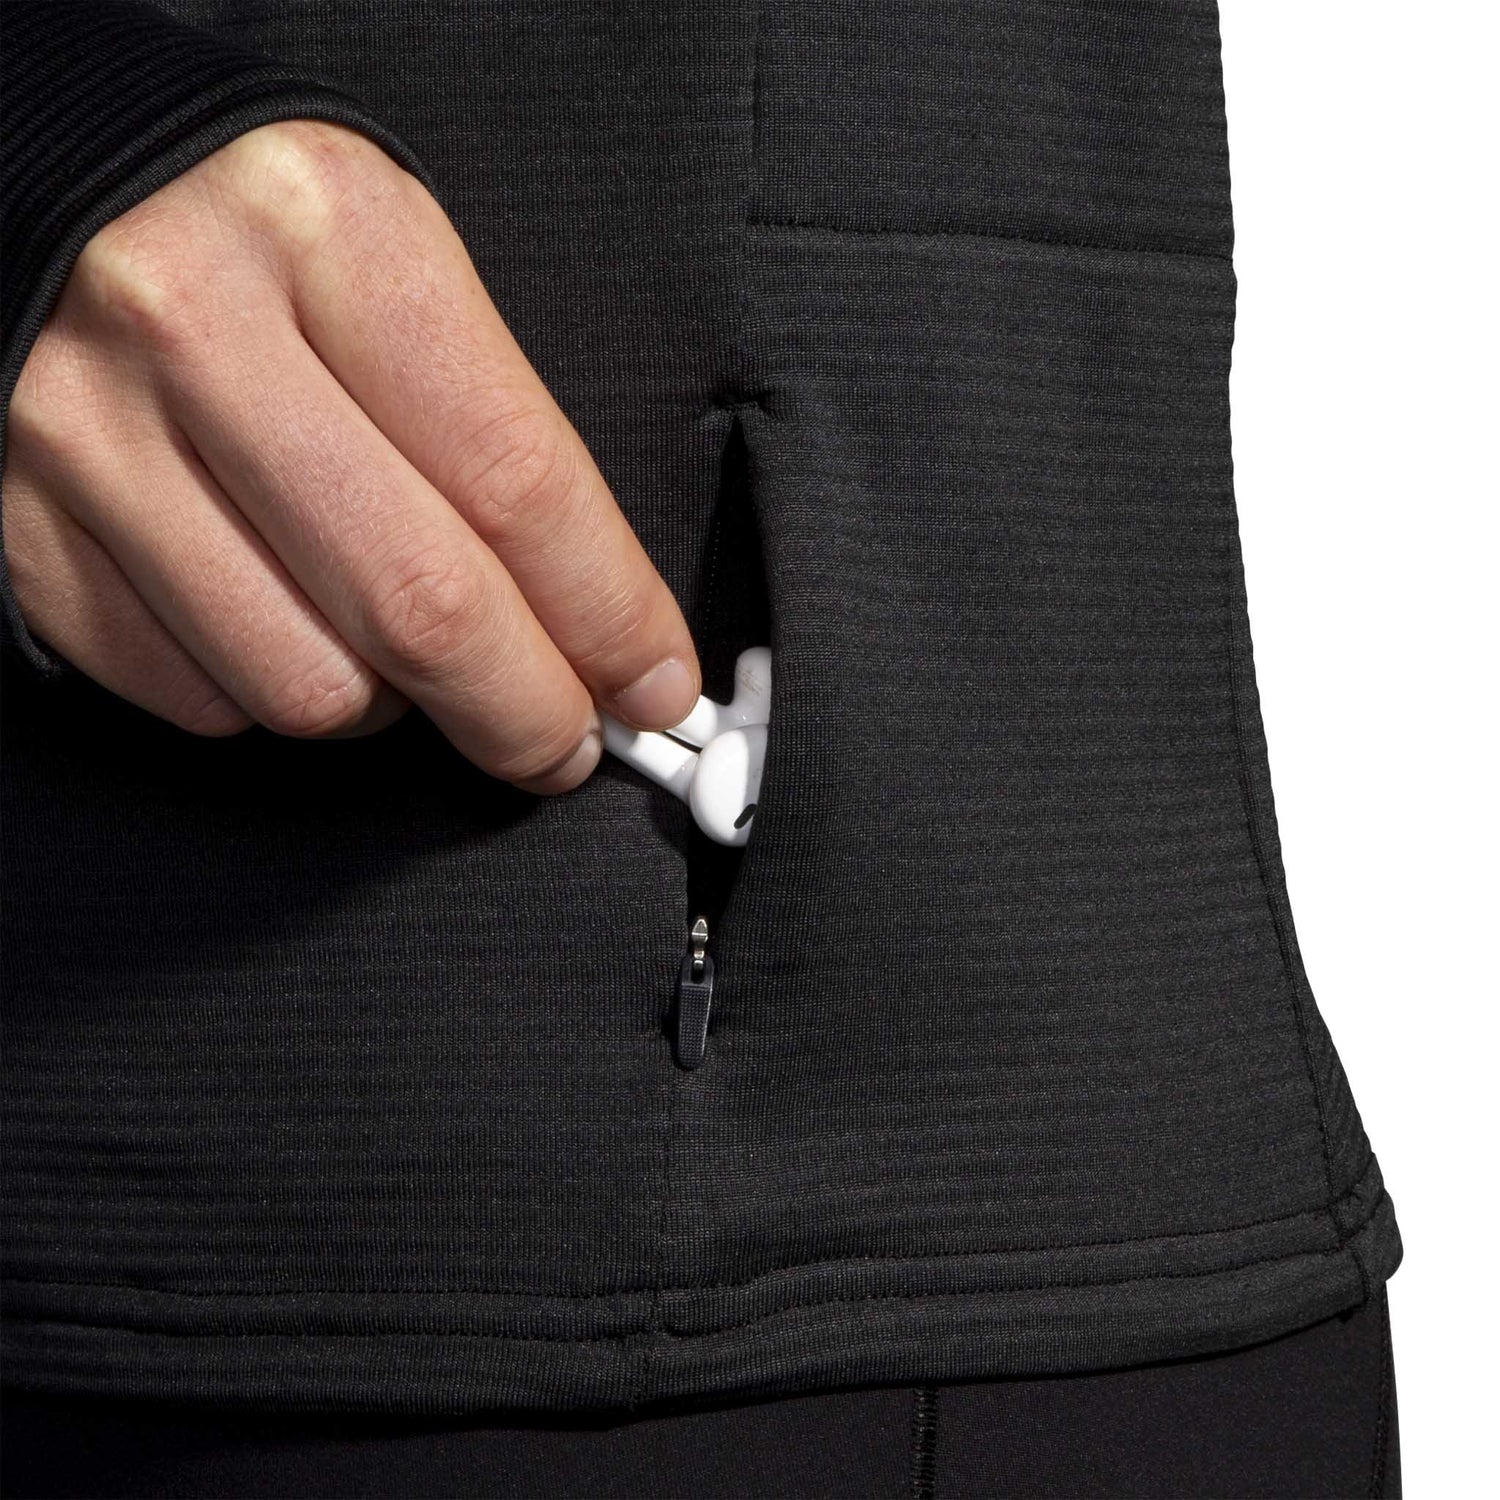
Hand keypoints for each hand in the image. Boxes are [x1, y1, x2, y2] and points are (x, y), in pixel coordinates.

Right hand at [1, 120, 700, 793]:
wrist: (39, 186)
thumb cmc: (253, 236)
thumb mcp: (392, 263)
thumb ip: (494, 431)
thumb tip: (596, 622)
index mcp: (332, 233)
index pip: (517, 481)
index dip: (609, 616)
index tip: (654, 685)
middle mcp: (194, 327)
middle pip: (421, 607)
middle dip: (525, 712)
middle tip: (563, 741)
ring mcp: (87, 435)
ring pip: (309, 685)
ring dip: (391, 707)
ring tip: (398, 651)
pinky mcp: (20, 528)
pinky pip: (199, 696)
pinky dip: (269, 689)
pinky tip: (284, 618)